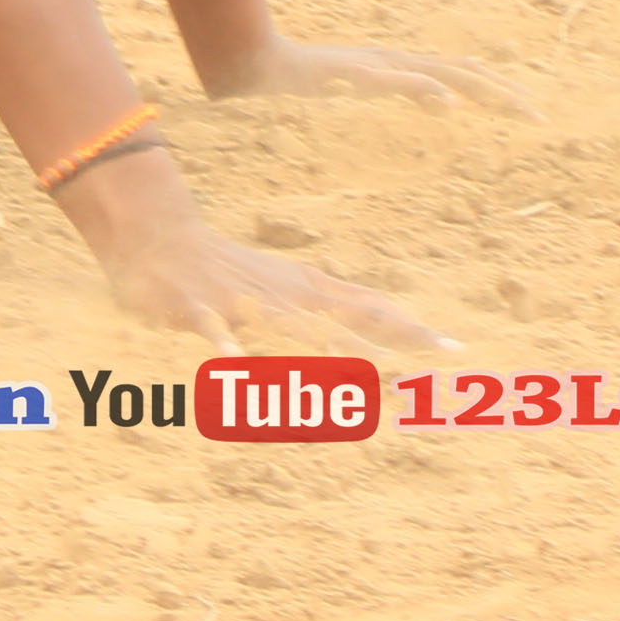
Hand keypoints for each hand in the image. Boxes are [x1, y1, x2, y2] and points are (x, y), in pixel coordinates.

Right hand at [70, 173, 451, 352]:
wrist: (164, 239)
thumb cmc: (234, 266)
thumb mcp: (295, 280)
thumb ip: (342, 299)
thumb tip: (395, 318)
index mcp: (308, 294)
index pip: (371, 312)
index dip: (412, 331)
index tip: (455, 352)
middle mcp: (285, 299)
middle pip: (343, 332)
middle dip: (387, 356)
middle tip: (427, 380)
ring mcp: (243, 303)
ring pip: (290, 333)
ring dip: (325, 354)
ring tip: (364, 377)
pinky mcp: (198, 308)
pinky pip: (213, 330)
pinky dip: (224, 346)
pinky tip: (235, 364)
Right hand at [207, 30, 525, 115]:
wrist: (252, 61)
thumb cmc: (301, 82)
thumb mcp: (361, 93)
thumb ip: (400, 94)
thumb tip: (446, 105)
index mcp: (397, 65)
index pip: (458, 72)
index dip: (494, 86)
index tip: (526, 109)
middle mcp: (393, 59)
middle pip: (460, 71)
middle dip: (501, 93)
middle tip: (538, 117)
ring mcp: (374, 64)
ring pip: (438, 73)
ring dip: (476, 88)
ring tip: (510, 106)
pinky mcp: (352, 72)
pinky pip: (393, 82)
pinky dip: (422, 90)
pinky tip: (447, 104)